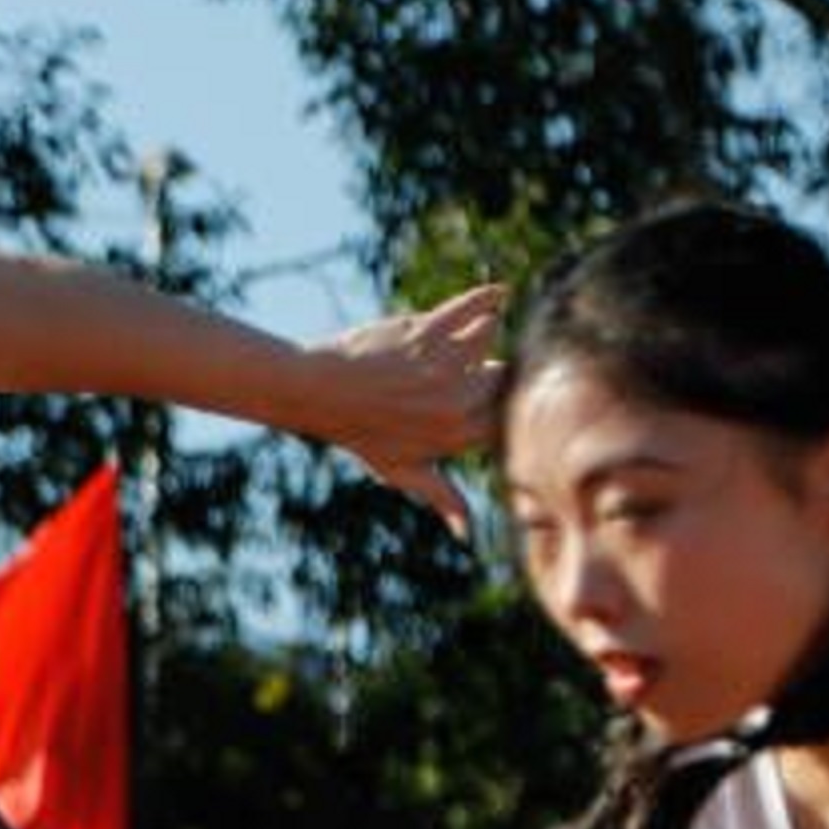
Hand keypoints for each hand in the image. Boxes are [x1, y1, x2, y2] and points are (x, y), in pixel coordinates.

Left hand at [298, 284, 502, 536]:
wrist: (318, 391)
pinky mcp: (428, 330)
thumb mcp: (401, 470)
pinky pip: (475, 305)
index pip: (510, 414)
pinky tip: (498, 294)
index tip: (500, 397)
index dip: (510, 402)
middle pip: (506, 374)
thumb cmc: (360, 433)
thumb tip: (467, 533)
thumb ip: (442, 496)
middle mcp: (455, 399)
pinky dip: (490, 296)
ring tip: (453, 342)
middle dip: (494, 368)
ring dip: (482, 332)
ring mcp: (443, 363)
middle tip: (472, 368)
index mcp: (456, 433)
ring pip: (491, 335)